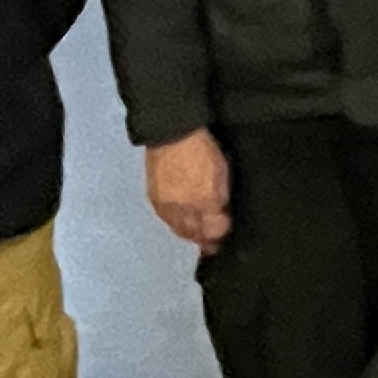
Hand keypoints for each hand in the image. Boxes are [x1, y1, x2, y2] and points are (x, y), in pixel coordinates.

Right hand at [145, 129, 232, 250]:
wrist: (173, 133)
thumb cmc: (201, 146)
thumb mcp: (222, 171)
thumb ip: (221, 197)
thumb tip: (220, 213)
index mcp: (206, 200)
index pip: (214, 230)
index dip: (220, 234)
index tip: (223, 233)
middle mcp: (185, 206)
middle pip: (196, 235)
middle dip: (205, 240)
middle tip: (211, 244)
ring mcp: (168, 204)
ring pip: (180, 231)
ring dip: (190, 235)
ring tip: (197, 235)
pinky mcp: (154, 199)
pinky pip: (167, 220)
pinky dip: (175, 224)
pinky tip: (180, 223)